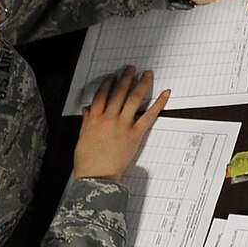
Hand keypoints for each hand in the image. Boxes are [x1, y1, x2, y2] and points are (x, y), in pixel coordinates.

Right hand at [72, 66, 169, 181]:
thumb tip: (87, 110)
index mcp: (94, 119)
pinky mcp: (135, 134)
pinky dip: (158, 103)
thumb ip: (86, 122)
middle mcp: (109, 118)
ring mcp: (123, 125)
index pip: (102, 95)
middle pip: (119, 93)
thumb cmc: (88, 161)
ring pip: (133, 99)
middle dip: (126, 78)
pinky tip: (165, 94)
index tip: (113, 77)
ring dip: (141, 84)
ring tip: (147, 74)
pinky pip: (149, 116)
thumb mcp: (82, 139)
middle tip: (131, 69)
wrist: (97, 177)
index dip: (108, 84)